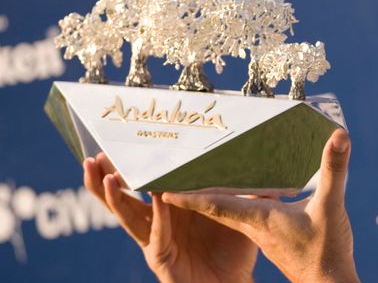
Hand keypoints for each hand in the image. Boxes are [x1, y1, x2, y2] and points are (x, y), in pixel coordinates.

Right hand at [83, 153, 258, 282]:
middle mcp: (158, 221)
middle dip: (106, 177)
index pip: (143, 181)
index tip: (118, 141)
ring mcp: (156, 240)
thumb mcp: (239, 208)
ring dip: (116, 197)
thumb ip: (244, 185)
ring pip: (128, 216)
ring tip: (106, 178)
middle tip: (94, 157)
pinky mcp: (161, 258)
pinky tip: (156, 198)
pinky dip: (157, 216)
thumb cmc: (234, 248)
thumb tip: (261, 156)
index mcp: (170, 206)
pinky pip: (156, 235)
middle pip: (123, 197)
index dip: (129, 165)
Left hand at [162, 129, 358, 282]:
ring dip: (215, 197)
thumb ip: (334, 170)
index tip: (164, 187)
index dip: (189, 195)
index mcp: (259, 219)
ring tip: (203, 177)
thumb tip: (339, 136)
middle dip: (194, 193)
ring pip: (231, 212)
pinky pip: (248, 217)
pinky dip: (239, 203)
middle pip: (216, 207)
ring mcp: (263, 235)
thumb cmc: (326, 253)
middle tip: (175, 175)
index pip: (215, 204)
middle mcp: (255, 227)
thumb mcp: (331, 206)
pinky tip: (251, 193)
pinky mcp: (274, 239)